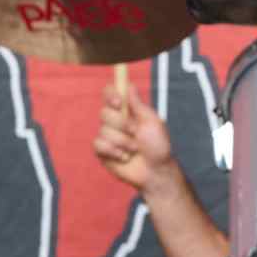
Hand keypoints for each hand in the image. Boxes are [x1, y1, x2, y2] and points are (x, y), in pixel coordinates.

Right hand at [92, 72, 178, 196]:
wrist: (155, 170)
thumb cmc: (158, 145)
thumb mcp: (152, 122)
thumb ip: (138, 105)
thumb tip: (129, 85)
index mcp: (128, 111)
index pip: (110, 94)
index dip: (110, 95)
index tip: (119, 103)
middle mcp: (115, 121)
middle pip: (104, 112)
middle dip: (123, 125)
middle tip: (136, 133)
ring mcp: (107, 136)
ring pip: (104, 131)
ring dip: (123, 141)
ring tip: (134, 149)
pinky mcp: (102, 151)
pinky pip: (98, 144)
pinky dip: (113, 151)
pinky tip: (124, 157)